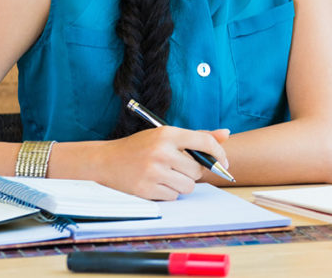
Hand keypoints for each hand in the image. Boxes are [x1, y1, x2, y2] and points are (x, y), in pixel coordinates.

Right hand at [91, 126, 229, 199]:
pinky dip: (169, 193)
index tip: (224, 162)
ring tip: (166, 175)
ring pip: (188, 186)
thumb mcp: (166, 136)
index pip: (205, 142)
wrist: (105, 162)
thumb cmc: (140, 147)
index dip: (219, 153)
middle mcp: (161, 151)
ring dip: (182, 184)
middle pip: (198, 170)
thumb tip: (226, 134)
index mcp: (168, 134)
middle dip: (193, 171)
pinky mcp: (146, 190)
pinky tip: (156, 183)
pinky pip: (173, 196)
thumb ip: (197, 137)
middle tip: (178, 167)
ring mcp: (153, 172)